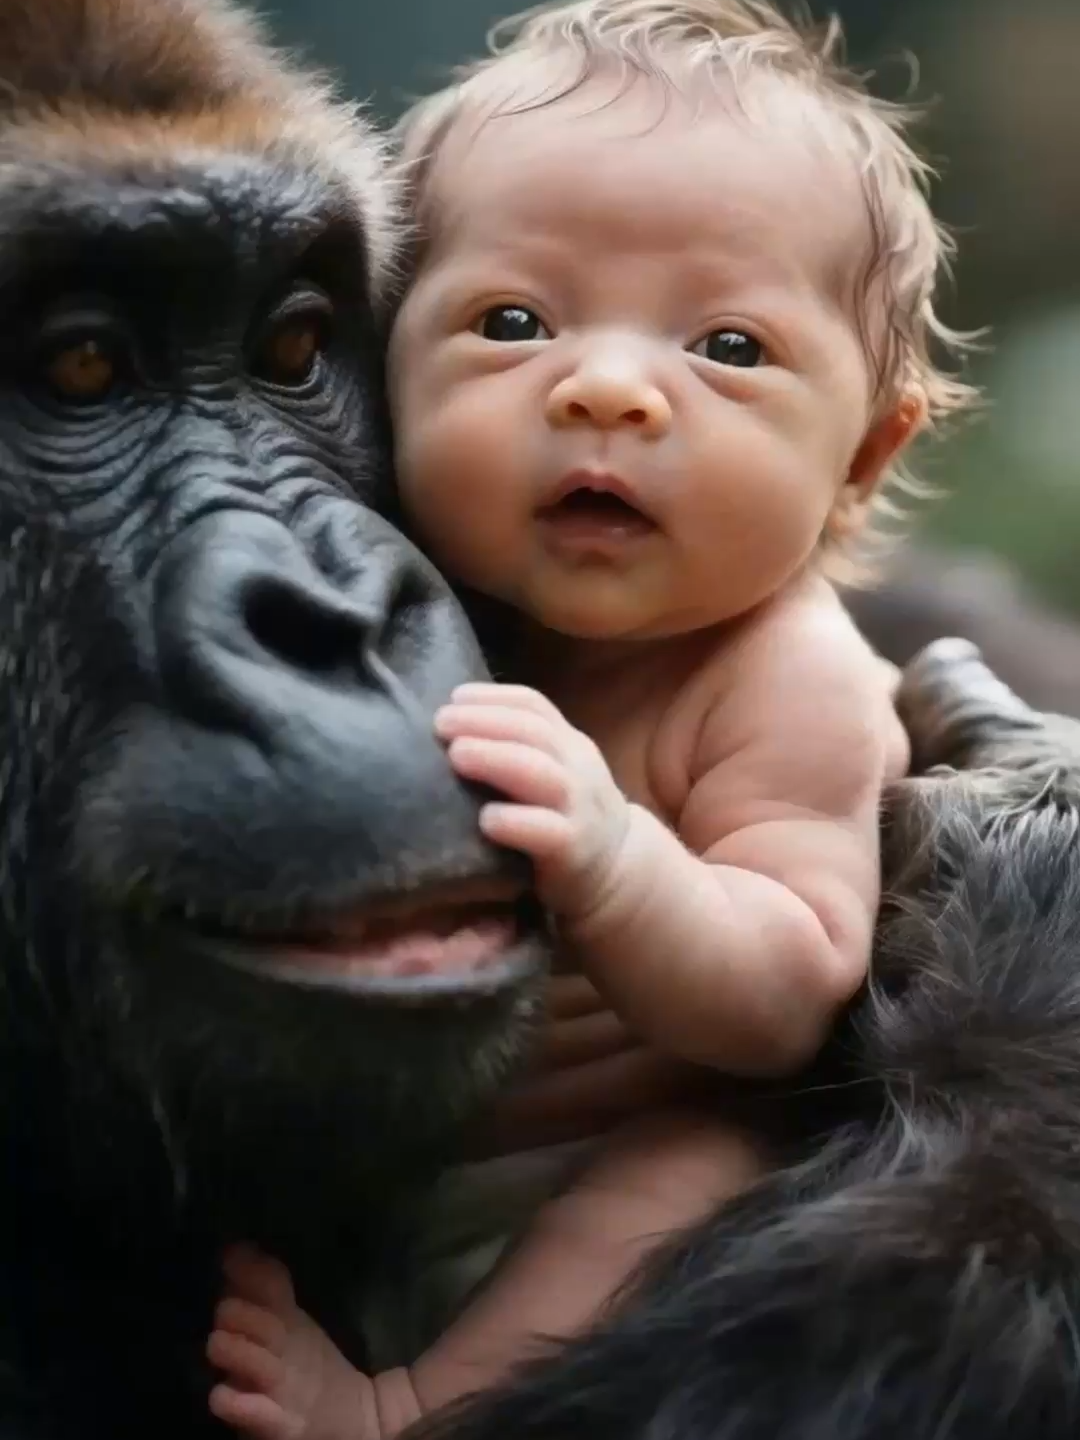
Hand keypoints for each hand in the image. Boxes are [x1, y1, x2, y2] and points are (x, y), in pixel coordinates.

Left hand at [434, 683, 630, 918]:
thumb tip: (452, 727)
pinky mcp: (575, 849)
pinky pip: (547, 831)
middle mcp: (578, 768)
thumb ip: (517, 750)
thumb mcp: (553, 772)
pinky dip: (515, 822)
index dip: (493, 697)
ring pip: (543, 774)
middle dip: (485, 721)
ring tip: (456, 754)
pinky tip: (484, 820)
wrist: (617, 872)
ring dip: (495, 759)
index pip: (533, 706)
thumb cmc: (566, 816)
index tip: (453, 697)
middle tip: (441, 722)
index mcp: (568, 744)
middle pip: (534, 732)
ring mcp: (580, 808)